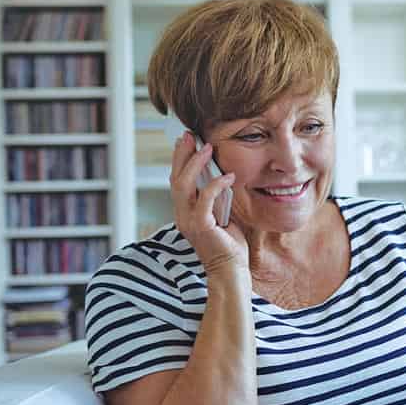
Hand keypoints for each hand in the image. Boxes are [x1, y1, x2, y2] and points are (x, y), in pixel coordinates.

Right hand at [170, 132, 247, 275]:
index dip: (179, 160)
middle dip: (182, 154)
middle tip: (189, 135)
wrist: (230, 269)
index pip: (176, 181)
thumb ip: (217, 198)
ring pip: (183, 185)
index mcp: (185, 212)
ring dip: (195, 164)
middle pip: (175, 178)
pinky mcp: (200, 225)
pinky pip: (204, 199)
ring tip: (207, 147)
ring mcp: (188, 220)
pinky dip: (215, 184)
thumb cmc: (229, 244)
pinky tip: (228, 176)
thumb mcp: (222, 215)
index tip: (186, 141)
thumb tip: (223, 175)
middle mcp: (182, 215)